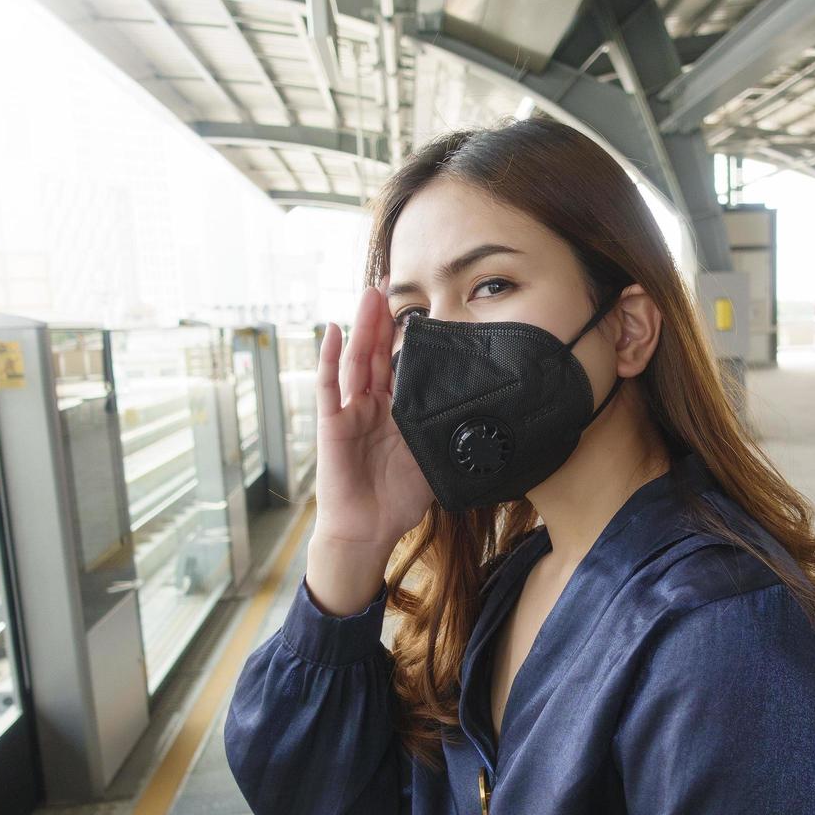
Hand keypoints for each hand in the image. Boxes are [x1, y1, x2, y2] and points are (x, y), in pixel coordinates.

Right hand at [311, 277, 433, 550]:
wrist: (370, 530)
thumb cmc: (399, 498)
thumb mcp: (434, 457)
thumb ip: (447, 430)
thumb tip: (485, 411)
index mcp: (395, 411)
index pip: (399, 365)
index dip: (405, 338)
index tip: (420, 307)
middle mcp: (370, 406)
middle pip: (375, 354)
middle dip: (381, 318)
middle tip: (388, 283)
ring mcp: (350, 413)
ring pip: (355, 361)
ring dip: (361, 326)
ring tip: (369, 294)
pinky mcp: (332, 426)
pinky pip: (329, 388)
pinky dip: (329, 358)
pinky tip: (332, 331)